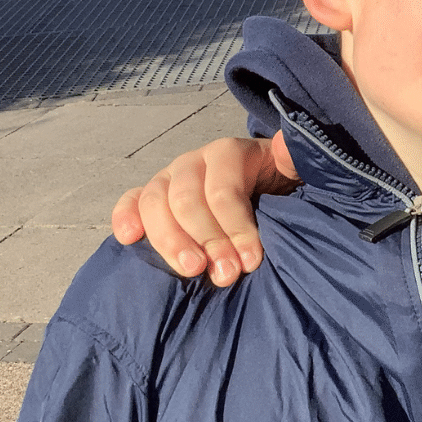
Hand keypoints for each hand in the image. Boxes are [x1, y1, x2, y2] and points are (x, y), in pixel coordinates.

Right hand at [110, 132, 300, 286]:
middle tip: (226, 275)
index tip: (251, 260)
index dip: (236, 226)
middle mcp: (195, 162)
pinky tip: (128, 239)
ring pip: (156, 203)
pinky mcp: (154, 198)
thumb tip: (286, 146)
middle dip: (207, 240)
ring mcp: (171, 178)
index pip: (224, 188)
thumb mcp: (296, 170)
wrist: (268, 189)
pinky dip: (126, 217)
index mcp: (230, 154)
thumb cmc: (281, 186)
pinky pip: (131, 201)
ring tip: (192, 271)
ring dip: (171, 241)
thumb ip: (295, 158)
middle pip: (186, 199)